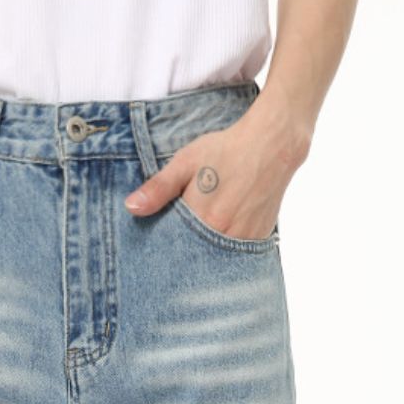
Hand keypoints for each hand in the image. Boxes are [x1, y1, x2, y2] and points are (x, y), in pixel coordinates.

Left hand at [124, 105, 307, 241]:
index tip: (155, 249)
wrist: (273, 144)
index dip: (163, 248)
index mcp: (204, 220)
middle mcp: (225, 236)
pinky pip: (235, 256)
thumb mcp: (186, 162)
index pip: (173, 248)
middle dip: (183, 255)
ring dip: (204, 255)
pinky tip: (218, 238)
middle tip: (178, 245)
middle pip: (194, 258)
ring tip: (198, 241)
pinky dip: (223, 251)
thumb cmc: (226, 150)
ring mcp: (244, 241)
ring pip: (214, 259)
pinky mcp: (259, 239)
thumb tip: (131, 208)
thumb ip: (158, 188)